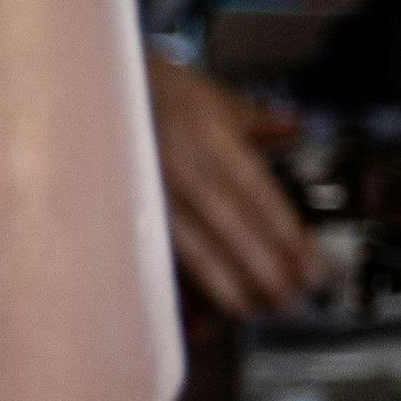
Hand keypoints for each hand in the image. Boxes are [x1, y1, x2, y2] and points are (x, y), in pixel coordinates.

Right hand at [145, 52, 319, 316]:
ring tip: (252, 307)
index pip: (255, 190)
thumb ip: (255, 118)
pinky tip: (192, 310)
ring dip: (224, 281)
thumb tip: (295, 128)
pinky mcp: (124, 210)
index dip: (284, 232)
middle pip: (228, 222)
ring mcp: (148, 189)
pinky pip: (153, 252)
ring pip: (190, 243)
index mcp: (208, 132)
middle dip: (262, 264)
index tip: (308, 264)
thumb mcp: (209, 95)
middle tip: (290, 296)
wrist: (92, 90)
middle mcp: (179, 162)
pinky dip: (174, 283)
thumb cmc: (157, 92)